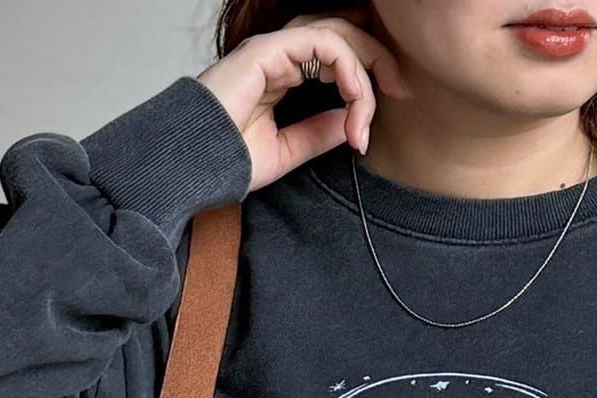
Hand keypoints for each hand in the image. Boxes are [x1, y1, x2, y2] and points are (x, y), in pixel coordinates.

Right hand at [197, 10, 412, 194]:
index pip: (334, 56)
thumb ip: (318, 133)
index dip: (364, 78)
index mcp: (282, 73)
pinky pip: (325, 45)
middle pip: (342, 36)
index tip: (376, 119)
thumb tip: (351, 122)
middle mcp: (280, 55)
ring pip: (338, 36)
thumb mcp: (287, 151)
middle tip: (400, 91)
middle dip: (378, 60)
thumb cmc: (228, 159)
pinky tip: (354, 106)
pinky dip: (349, 72)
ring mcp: (275, 49)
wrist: (196, 162)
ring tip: (371, 111)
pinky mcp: (271, 50)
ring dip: (365, 70)